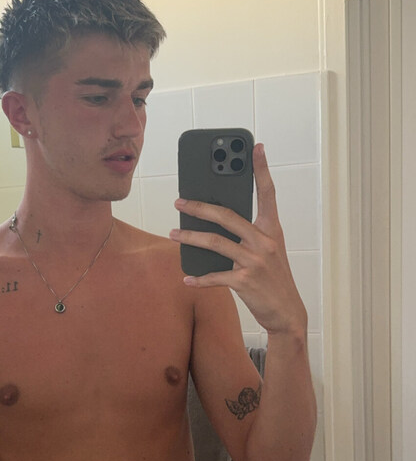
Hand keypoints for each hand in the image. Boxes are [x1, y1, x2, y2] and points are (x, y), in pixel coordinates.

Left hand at [170, 143, 306, 334]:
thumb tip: (215, 222)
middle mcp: (264, 241)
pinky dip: (198, 278)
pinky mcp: (244, 281)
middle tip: (180, 203)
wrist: (287, 313)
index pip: (268, 193)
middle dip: (199, 207)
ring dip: (189, 238)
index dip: (261, 169)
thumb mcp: (268, 251)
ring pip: (214, 242)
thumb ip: (248, 235)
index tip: (255, 147)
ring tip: (173, 234)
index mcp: (272, 230)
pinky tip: (187, 278)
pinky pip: (215, 276)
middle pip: (226, 215)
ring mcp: (254, 261)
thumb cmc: (273, 278)